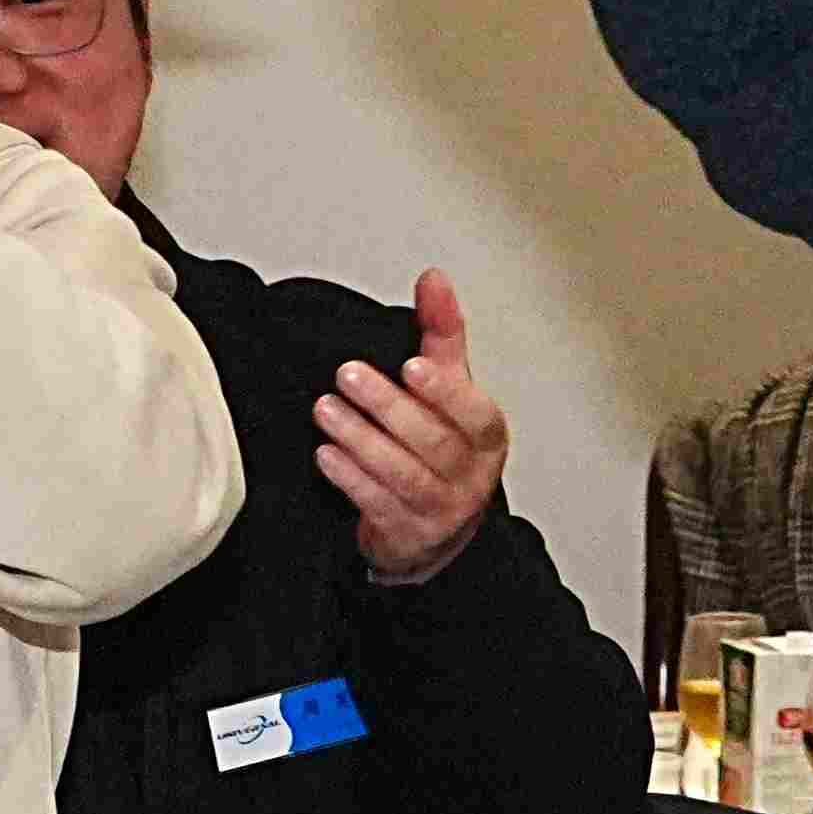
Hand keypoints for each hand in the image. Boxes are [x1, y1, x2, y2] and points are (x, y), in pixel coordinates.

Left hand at [311, 272, 512, 585]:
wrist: (436, 527)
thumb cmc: (442, 449)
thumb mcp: (449, 388)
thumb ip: (441, 333)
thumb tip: (433, 280)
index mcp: (486, 436)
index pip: (474, 413)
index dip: (444, 391)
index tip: (411, 366)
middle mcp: (471, 476)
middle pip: (433, 442)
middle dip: (387, 406)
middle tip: (347, 376)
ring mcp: (442, 510)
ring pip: (404, 475)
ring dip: (361, 440)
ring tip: (326, 410)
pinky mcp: (408, 534)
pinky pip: (378, 504)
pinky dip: (350, 478)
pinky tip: (327, 454)